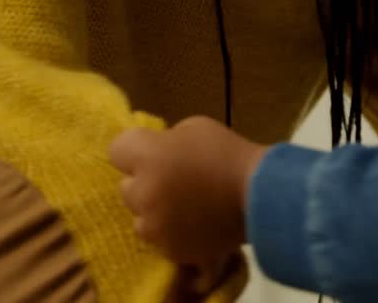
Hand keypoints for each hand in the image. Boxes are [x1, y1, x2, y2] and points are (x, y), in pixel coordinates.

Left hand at [110, 116, 268, 265]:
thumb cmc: (229, 154)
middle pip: (127, 187)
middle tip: (175, 180)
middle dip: (146, 182)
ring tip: (185, 207)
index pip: (117, 150)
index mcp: (149, 157)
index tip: (153, 151)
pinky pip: (160, 239)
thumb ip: (168, 140)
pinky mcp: (170, 249)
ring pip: (141, 218)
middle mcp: (144, 193)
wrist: (260, 196)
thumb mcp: (196, 128)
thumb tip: (158, 151)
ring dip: (155, 211)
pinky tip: (195, 224)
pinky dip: (173, 233)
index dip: (135, 149)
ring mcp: (155, 226)